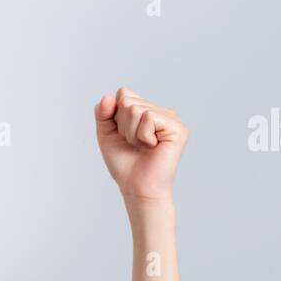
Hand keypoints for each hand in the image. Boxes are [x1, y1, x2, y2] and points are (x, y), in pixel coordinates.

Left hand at [94, 86, 186, 203]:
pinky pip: (148, 117)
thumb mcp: (106, 134)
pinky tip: (152, 147)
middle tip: (135, 144)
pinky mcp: (177, 128)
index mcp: (147, 110)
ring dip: (132, 133)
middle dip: (123, 126)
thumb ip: (103, 113)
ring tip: (143, 146)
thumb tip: (109, 96)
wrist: (136, 187)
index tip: (124, 135)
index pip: (124, 93)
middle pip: (128, 100)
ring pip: (136, 109)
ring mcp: (171, 118)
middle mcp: (161, 111)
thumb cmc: (125, 163)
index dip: (116, 116)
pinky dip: (142, 136)